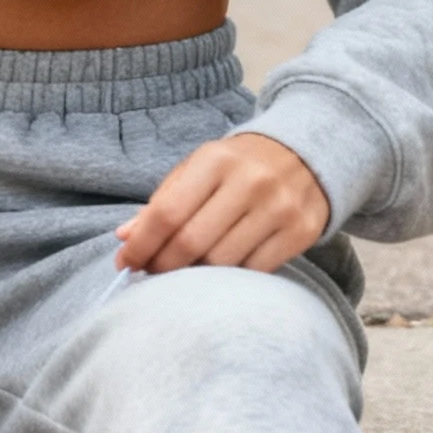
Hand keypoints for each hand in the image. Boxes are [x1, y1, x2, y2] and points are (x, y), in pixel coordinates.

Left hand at [115, 132, 329, 276]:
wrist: (307, 153)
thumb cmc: (240, 165)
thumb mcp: (200, 168)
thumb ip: (164, 200)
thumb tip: (125, 237)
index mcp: (216, 161)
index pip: (167, 213)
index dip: (141, 245)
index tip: (124, 262)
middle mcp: (250, 182)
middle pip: (192, 243)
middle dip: (162, 266)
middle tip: (149, 274)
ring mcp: (279, 208)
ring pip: (222, 263)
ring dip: (193, 277)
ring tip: (181, 275)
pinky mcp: (301, 231)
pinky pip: (254, 271)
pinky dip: (229, 279)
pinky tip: (217, 276)